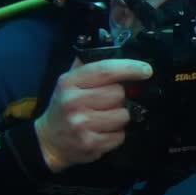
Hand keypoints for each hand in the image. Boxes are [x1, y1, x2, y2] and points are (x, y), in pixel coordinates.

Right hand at [34, 57, 153, 172]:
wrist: (48, 141)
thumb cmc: (64, 108)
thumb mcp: (68, 82)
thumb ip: (88, 66)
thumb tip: (114, 50)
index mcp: (69, 82)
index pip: (105, 70)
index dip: (129, 68)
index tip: (146, 70)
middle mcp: (74, 102)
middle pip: (118, 93)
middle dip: (119, 97)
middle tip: (107, 102)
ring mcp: (82, 125)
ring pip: (123, 115)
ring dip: (119, 117)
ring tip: (104, 119)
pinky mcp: (91, 144)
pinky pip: (120, 135)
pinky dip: (116, 134)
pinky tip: (102, 132)